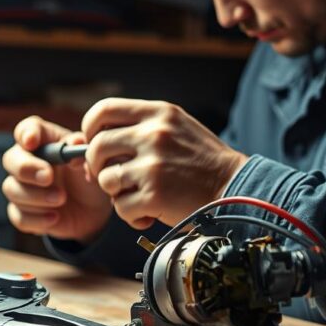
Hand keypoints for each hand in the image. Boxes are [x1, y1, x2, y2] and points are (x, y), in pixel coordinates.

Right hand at [1, 116, 112, 242]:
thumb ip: (81, 152)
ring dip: (36, 196)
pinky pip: (17, 216)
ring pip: (12, 188)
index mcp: (44, 142)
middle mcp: (28, 162)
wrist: (94, 212)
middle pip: (10, 159)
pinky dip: (35, 219)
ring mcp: (22, 188)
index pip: (26, 129)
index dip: (26, 133)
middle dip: (27, 168)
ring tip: (61, 199)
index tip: (32, 141)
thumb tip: (75, 143)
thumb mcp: (91, 164)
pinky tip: (54, 218)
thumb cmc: (88, 179)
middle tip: (48, 177)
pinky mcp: (23, 212)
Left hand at [81, 98, 248, 228]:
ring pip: (105, 180)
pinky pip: (121, 207)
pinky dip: (131, 215)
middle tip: (114, 177)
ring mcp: (153, 165)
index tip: (95, 143)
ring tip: (137, 195)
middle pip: (97, 147)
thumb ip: (139, 128)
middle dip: (98, 167)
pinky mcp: (154, 195)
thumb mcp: (175, 127)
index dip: (90, 128)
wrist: (235, 188)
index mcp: (158, 113)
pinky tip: (149, 213)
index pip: (102, 110)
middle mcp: (153, 134)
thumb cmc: (201, 162)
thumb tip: (91, 140)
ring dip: (116, 193)